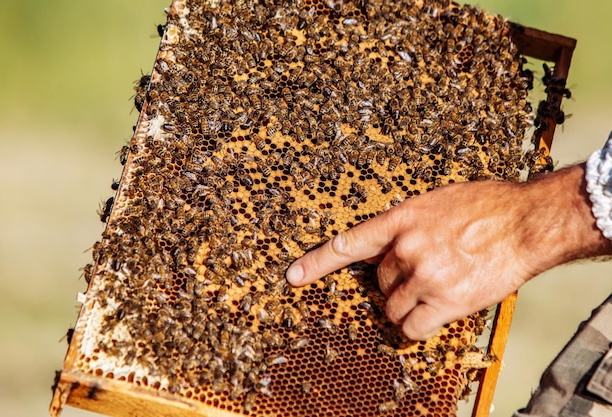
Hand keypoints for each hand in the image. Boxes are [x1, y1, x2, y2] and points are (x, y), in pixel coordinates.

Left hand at [286, 164, 607, 339]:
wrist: (527, 221)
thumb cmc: (487, 207)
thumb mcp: (437, 202)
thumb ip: (408, 224)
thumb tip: (388, 248)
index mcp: (401, 219)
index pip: (349, 243)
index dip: (317, 262)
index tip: (293, 277)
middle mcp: (406, 248)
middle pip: (379, 282)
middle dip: (396, 282)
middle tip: (425, 272)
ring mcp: (424, 275)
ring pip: (393, 307)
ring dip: (407, 305)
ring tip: (435, 290)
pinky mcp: (446, 301)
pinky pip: (412, 328)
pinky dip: (417, 327)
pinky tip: (433, 314)